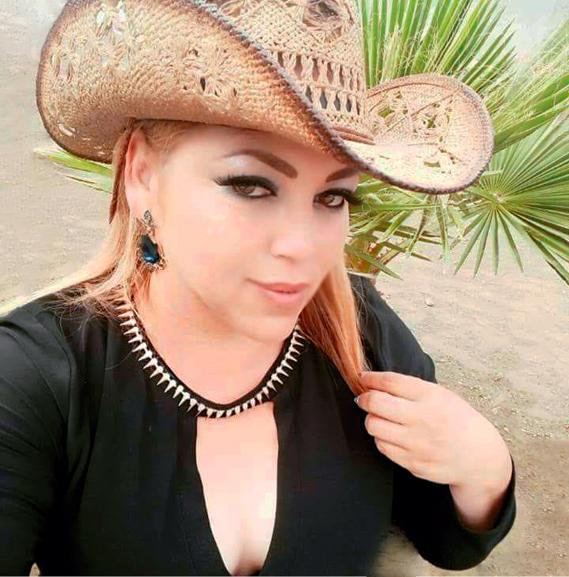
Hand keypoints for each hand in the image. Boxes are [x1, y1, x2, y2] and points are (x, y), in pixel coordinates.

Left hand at [355, 371, 511, 490]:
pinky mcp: (413, 463)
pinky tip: (391, 435)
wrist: (479, 456)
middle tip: (364, 398)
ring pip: (374, 426)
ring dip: (372, 419)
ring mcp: (417, 443)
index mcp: (431, 397)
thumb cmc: (456, 419)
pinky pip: (382, 447)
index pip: (390, 381)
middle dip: (364, 398)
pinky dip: (381, 438)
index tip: (363, 377)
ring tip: (380, 418)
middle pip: (375, 403)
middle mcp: (423, 419)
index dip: (370, 378)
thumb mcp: (440, 395)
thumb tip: (374, 382)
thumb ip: (410, 388)